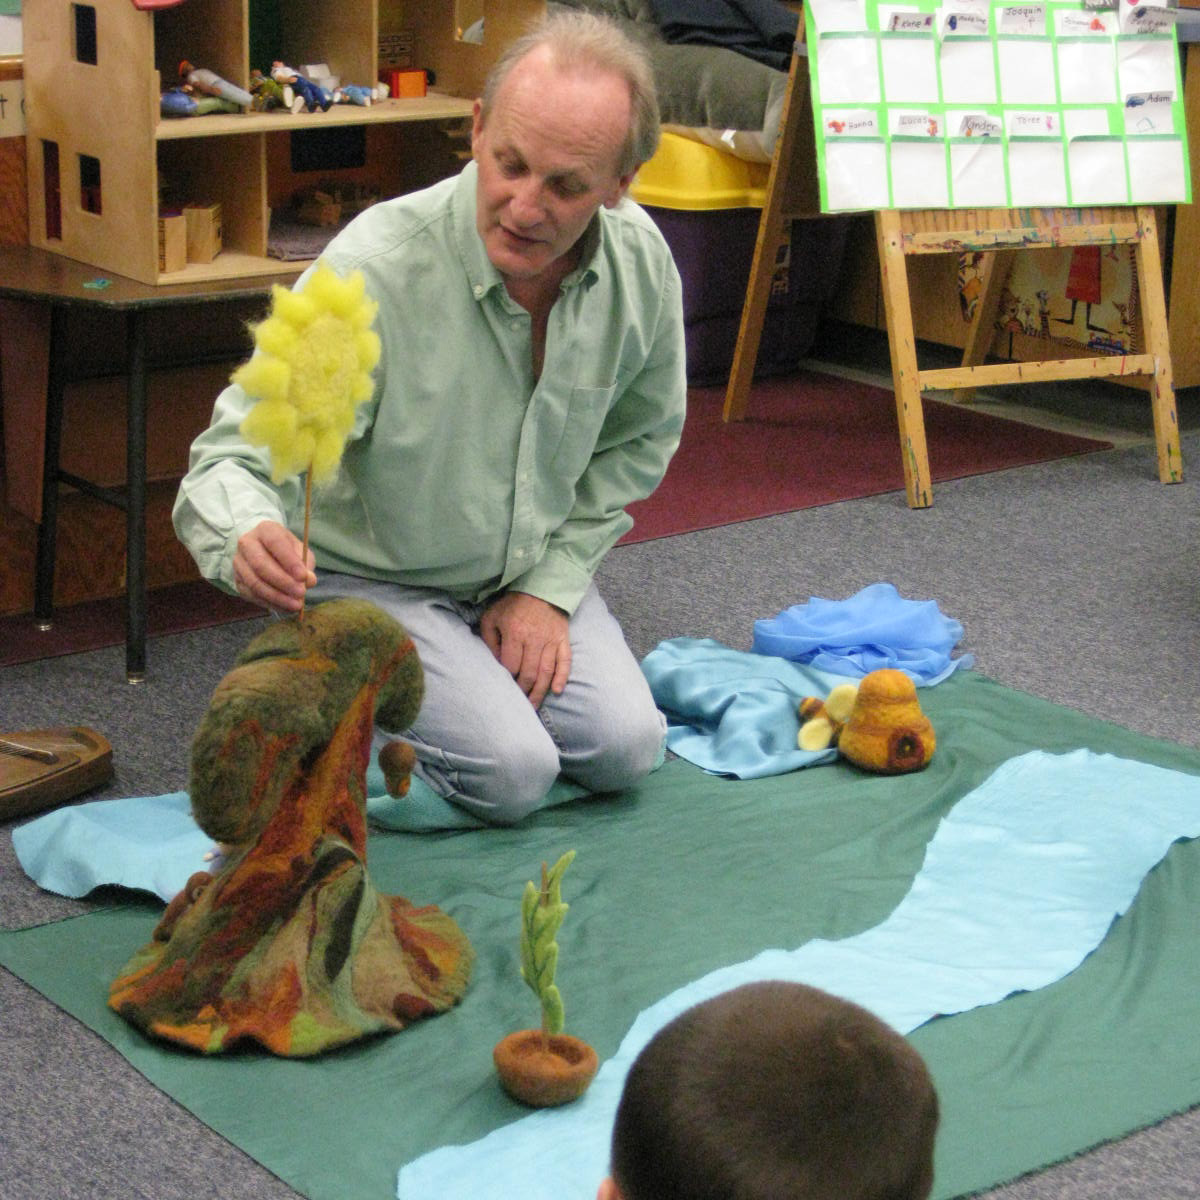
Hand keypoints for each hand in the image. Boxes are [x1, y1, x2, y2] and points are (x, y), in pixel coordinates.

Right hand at [232, 520, 315, 611]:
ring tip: (296, 605)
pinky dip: (270, 603)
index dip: (289, 561)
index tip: (303, 576)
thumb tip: (309, 581)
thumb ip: (306, 564)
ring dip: (277, 597)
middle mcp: (247, 544)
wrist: (263, 550)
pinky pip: (252, 595)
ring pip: (254, 582)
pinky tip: (285, 607)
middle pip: (261, 565)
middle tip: (301, 593)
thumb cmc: (285, 549)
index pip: (275, 543)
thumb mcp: (299, 550)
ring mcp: (239, 563)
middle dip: (283, 582)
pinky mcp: (237, 580)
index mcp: (265, 530)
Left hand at [479, 592, 570, 708]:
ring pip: (546, 672)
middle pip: (529, 673)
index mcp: (515, 633)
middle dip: (523, 691)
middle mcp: (534, 639)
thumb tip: (496, 663)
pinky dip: (561, 677)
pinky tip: (556, 691)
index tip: (504, 686)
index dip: (507, 679)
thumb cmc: (512, 605)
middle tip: (517, 703)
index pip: (511, 665)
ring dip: (540, 691)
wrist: (541, 588)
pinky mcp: (563, 640)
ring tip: (533, 706)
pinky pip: (565, 661)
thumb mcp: (492, 618)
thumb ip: (490, 641)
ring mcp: (551, 640)